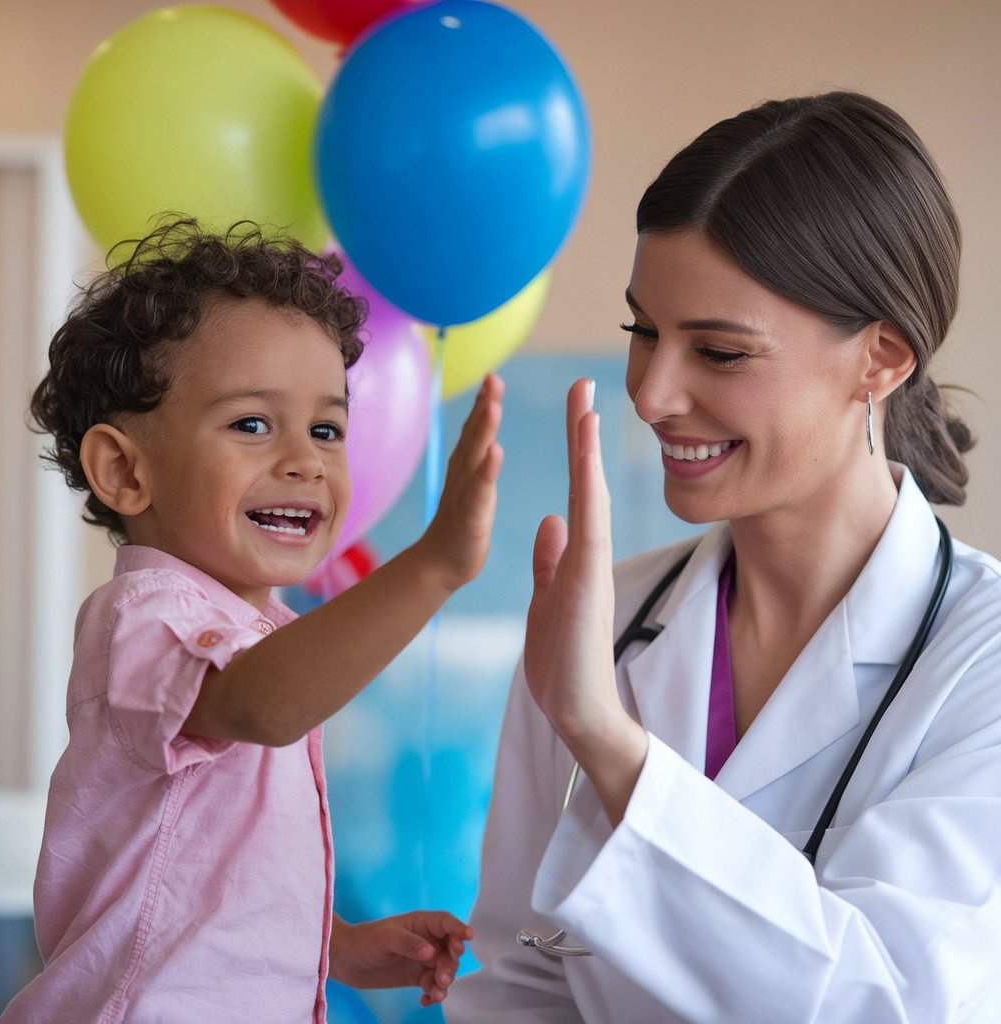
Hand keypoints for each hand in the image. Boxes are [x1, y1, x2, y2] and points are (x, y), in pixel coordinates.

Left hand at [329, 911, 472, 1006]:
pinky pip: (433, 985)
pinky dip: (434, 993)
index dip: (458, 927)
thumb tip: (431, 952)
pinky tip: (426, 1001)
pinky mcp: (416, 976)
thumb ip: (409, 943)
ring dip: (444, 981)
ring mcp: (422, 959)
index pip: (445, 923)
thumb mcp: (386, 938)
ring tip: (435, 993)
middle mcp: (426, 940)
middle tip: (443, 978)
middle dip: (450, 963)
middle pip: (449, 950)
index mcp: (421, 923)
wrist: (347, 961)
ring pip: (444, 970)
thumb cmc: (365, 940)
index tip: (469, 937)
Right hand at [418, 373, 503, 592]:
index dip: (484, 402)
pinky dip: (487, 470)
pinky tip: (496, 451)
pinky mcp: (472, 515)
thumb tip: (485, 439)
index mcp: (468, 467)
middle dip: (484, 404)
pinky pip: (480, 489)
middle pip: (474, 434)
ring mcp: (465, 493)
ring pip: (475, 456)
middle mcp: (463, 474)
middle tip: (493, 377)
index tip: (494, 377)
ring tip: (494, 404)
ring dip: (484, 429)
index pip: (476, 429)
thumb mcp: (473, 487)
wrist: (440, 565)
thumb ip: (478, 461)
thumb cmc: (462, 527)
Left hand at [524, 378, 646, 824]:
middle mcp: (590, 554)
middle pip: (588, 483)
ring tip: (585, 408)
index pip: (576, 490)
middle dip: (584, 434)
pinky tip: (584, 467)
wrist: (579, 711)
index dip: (576, 448)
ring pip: (592, 499)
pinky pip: (589, 533)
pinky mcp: (588, 588)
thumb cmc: (565, 659)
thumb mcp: (549, 596)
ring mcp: (593, 569)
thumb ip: (550, 558)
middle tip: (584, 384)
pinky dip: (587, 498)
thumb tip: (550, 518)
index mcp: (578, 555)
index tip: (577, 408)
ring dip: (587, 454)